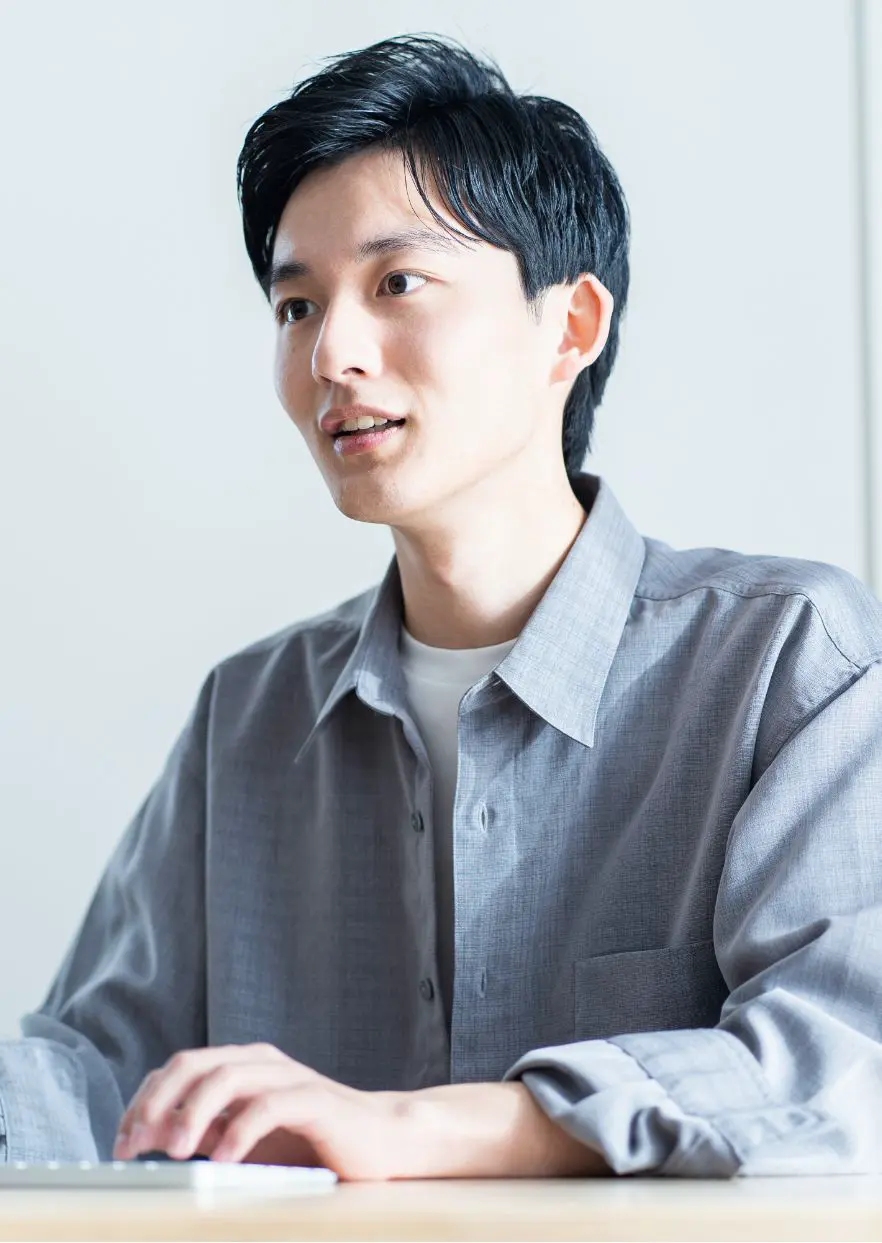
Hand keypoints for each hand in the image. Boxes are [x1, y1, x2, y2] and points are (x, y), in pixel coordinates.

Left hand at [113, 1043, 419, 1178]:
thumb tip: (155, 1139)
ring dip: (192, 1113)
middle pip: (193, 1063)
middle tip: (135, 1144)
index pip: (177, 1068)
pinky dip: (239, 1132)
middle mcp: (261, 1061)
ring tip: (175, 1153)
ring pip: (226, 1076)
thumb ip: (209, 1131)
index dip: (143, 1101)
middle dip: (157, 1102)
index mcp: (241, 1065)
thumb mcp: (248, 1139)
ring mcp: (288, 1076)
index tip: (122, 1143)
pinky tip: (224, 1160)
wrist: (381, 1140)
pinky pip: (269, 1106)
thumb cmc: (311, 1141)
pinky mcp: (315, 1099)